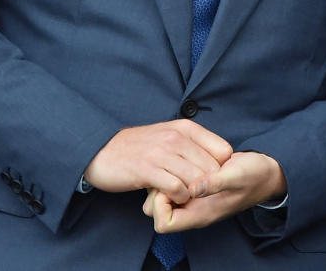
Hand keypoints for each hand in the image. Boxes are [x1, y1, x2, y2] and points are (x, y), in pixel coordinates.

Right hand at [83, 120, 232, 203]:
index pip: (224, 151)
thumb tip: (219, 160)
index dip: (221, 168)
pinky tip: (171, 197)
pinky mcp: (148, 170)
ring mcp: (162, 153)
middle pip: (212, 168)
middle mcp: (177, 137)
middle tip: (197, 193)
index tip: (209, 178)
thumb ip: (193, 144)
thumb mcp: (170, 136)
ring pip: (196, 180)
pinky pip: (176, 188)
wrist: (102, 151)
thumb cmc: (140, 147)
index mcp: (186, 128)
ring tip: (183, 196)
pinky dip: (178, 197)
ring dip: (193, 193)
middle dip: (208, 185)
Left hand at [143, 151, 286, 232]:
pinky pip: (173, 186)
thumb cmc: (255, 176)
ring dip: (164, 181)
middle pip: (156, 212)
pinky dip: (172, 174)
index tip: (171, 185)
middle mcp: (194, 210)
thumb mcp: (237, 176)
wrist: (268, 172)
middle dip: (156, 191)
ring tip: (175, 164)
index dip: (160, 205)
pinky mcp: (196, 188)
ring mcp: (195, 200)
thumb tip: (192, 188)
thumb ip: (215, 183)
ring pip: (162, 198)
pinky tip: (182, 160)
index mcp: (202, 214)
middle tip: (168, 172)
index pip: (163, 223)